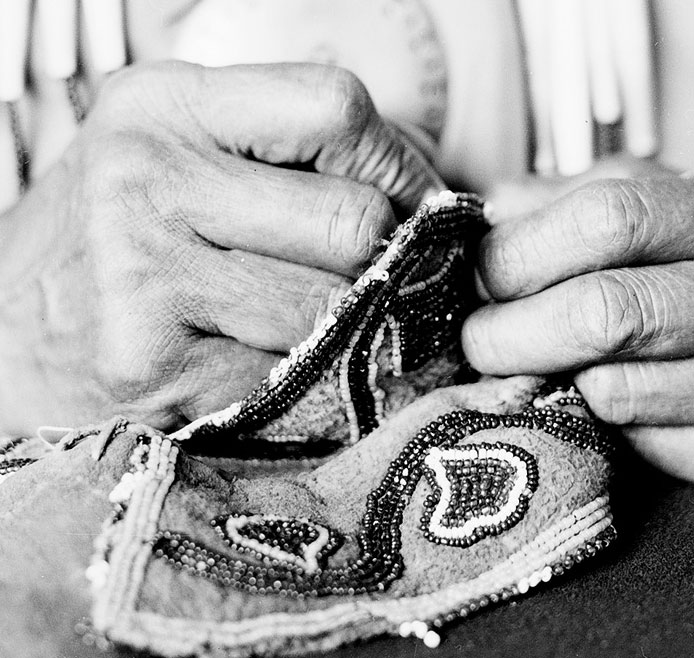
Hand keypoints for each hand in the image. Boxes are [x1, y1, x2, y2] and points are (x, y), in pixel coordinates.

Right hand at [0, 62, 441, 434]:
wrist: (6, 328)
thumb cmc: (115, 240)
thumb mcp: (176, 154)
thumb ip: (283, 154)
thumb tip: (417, 195)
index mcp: (165, 106)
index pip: (336, 108)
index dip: (396, 165)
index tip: (405, 205)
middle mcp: (148, 177)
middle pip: (353, 221)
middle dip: (377, 263)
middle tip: (355, 281)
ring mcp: (146, 273)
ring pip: (331, 309)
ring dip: (339, 328)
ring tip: (296, 326)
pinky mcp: (150, 361)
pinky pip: (289, 376)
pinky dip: (301, 381)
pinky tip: (260, 366)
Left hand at [463, 163, 693, 480]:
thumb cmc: (640, 262)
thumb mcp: (604, 209)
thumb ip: (537, 206)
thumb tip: (473, 222)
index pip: (607, 221)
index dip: (519, 256)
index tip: (480, 281)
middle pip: (604, 314)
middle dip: (508, 335)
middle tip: (479, 341)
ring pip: (614, 392)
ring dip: (547, 384)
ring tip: (532, 368)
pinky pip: (641, 449)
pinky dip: (597, 432)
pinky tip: (592, 402)